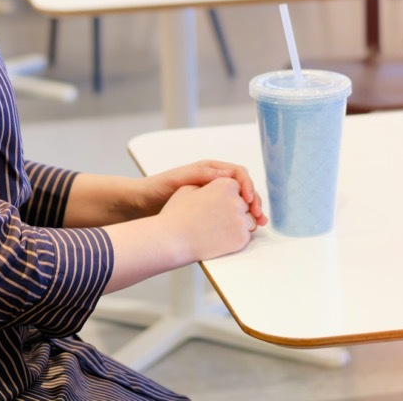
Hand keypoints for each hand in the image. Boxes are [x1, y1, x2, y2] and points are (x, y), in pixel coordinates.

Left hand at [138, 160, 267, 226]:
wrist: (142, 204)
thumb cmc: (158, 188)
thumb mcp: (181, 179)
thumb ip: (202, 175)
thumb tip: (228, 175)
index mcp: (211, 171)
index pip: (238, 174)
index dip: (248, 186)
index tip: (249, 199)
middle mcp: (215, 183)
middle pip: (243, 190)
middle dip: (255, 201)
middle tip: (260, 215)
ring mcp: (213, 199)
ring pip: (239, 204)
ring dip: (251, 213)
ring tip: (258, 224)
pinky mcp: (210, 213)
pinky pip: (230, 215)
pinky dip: (239, 222)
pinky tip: (244, 231)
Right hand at [158, 177, 257, 261]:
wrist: (172, 239)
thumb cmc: (177, 214)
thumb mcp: (189, 189)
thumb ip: (208, 184)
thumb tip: (217, 185)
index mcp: (225, 185)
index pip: (238, 187)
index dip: (231, 195)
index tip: (226, 202)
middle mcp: (236, 200)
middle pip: (245, 203)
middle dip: (236, 209)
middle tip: (221, 217)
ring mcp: (240, 220)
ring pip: (249, 220)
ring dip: (239, 223)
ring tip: (220, 228)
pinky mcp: (241, 238)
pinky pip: (246, 235)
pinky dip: (237, 236)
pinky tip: (222, 237)